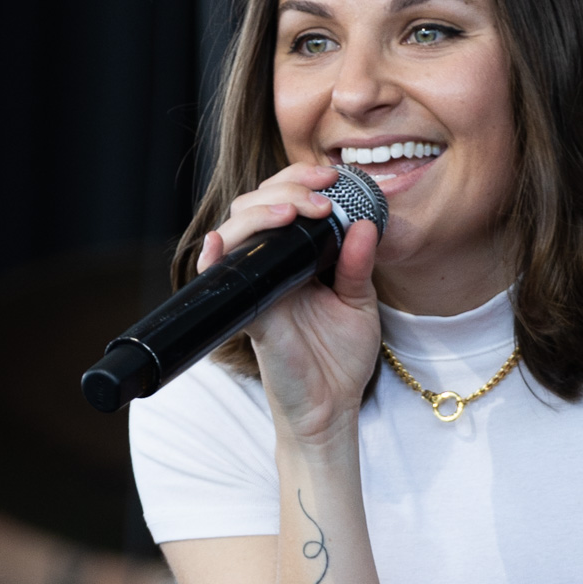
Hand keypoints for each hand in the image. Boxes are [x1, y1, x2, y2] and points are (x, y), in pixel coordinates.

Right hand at [201, 162, 381, 443]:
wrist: (332, 407)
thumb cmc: (341, 356)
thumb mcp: (360, 302)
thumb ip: (359, 264)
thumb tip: (365, 224)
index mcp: (297, 256)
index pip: (286, 202)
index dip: (301, 180)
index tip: (333, 176)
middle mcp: (271, 266)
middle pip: (255, 206)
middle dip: (285, 188)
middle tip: (319, 196)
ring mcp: (257, 288)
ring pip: (236, 233)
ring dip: (260, 213)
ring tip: (294, 213)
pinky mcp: (250, 314)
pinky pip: (224, 283)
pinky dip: (216, 259)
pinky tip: (222, 244)